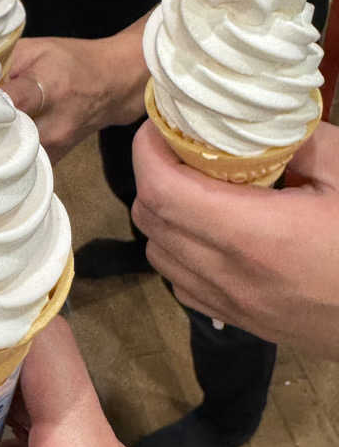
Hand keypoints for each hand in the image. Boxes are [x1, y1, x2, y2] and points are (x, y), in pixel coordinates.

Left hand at [3, 18, 148, 163]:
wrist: (114, 84)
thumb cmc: (72, 62)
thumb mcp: (37, 49)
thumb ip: (3, 61)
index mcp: (49, 88)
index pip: (11, 103)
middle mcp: (54, 122)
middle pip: (5, 134)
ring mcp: (56, 145)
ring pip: (10, 153)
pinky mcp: (56, 158)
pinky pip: (23, 163)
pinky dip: (8, 153)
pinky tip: (2, 140)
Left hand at [132, 119, 338, 359]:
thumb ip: (300, 142)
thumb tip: (257, 123)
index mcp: (253, 236)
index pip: (162, 191)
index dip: (146, 152)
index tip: (159, 124)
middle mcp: (230, 275)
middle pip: (150, 221)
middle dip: (152, 176)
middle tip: (178, 147)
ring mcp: (233, 306)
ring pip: (159, 255)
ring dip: (163, 215)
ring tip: (194, 186)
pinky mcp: (243, 323)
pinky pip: (182, 284)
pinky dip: (178, 252)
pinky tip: (211, 231)